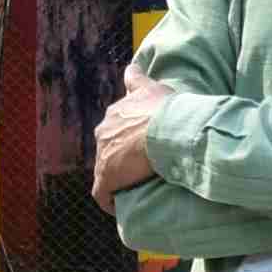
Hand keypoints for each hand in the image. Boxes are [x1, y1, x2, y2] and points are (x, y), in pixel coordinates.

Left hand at [89, 73, 169, 206]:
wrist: (168, 130)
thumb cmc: (166, 110)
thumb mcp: (152, 87)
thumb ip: (138, 78)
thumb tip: (131, 65)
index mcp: (115, 113)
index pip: (115, 126)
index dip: (126, 137)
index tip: (137, 145)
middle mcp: (104, 131)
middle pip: (109, 147)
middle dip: (121, 157)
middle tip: (141, 167)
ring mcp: (103, 155)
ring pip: (107, 169)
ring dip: (119, 179)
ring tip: (135, 187)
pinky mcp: (106, 178)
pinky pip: (102, 194)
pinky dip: (110, 200)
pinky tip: (119, 206)